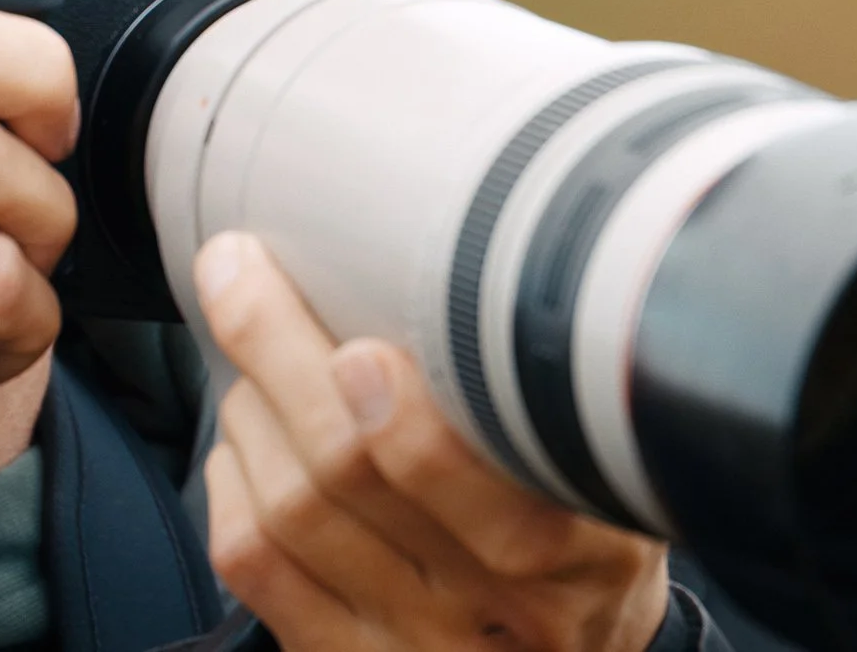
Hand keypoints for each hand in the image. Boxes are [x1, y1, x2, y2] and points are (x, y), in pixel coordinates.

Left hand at [196, 233, 670, 651]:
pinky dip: (232, 479)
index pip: (504, 517)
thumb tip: (479, 246)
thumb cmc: (593, 535)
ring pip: (290, 512)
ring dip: (253, 406)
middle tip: (240, 269)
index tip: (363, 351)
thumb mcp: (624, 471)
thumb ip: (568, 387)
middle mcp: (497, 616)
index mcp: (591, 559)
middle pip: (352, 481)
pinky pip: (255, 565)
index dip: (416, 435)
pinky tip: (249, 438)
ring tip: (257, 349)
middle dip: (279, 354)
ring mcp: (412, 646)